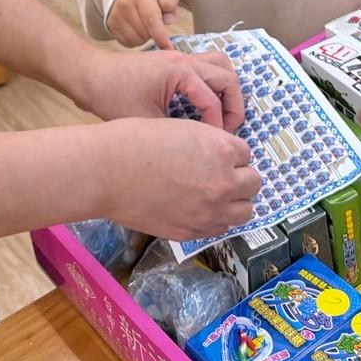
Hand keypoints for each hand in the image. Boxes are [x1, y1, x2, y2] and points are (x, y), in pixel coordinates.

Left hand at [80, 43, 244, 133]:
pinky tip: (204, 106)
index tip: (214, 145)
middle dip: (232, 105)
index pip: (212, 100)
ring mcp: (179, 56)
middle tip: (227, 130)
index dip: (218, 125)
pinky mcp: (172, 61)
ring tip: (221, 116)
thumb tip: (199, 147)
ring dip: (226, 90)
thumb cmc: (112, 97)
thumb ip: (176, 133)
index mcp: (180, 71)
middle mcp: (184, 58)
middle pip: (227, 76)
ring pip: (220, 65)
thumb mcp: (145, 122)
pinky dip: (213, 84)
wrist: (89, 76)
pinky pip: (205, 67)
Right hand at [101, 118, 261, 241]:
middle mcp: (222, 182)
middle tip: (219, 173)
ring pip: (245, 211)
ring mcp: (209, 212)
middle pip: (254, 183)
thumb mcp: (181, 129)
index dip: (230, 152)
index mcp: (221, 149)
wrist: (106, 172)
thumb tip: (220, 156)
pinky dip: (215, 218)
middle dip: (239, 176)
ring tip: (213, 193)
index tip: (216, 153)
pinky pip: (220, 228)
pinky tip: (197, 207)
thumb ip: (208, 144)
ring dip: (234, 201)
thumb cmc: (136, 140)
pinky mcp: (192, 232)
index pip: (246, 153)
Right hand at [107, 0, 181, 48]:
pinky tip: (140, 28)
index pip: (151, 19)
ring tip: (148, 24)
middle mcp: (125, 3)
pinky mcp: (111, 24)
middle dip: (156, 33)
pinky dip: (136, 40)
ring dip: (146, 37)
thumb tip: (168, 20)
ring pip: (135, 40)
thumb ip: (170, 1)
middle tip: (159, 23)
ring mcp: (116, 14)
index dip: (160, 36)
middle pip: (144, 32)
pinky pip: (127, 42)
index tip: (168, 47)